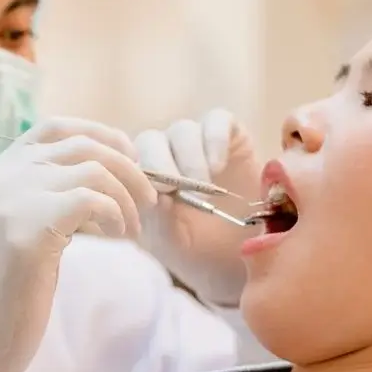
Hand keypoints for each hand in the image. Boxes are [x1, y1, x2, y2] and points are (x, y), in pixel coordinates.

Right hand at [0, 118, 157, 371]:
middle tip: (147, 199)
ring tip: (130, 229)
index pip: (55, 129)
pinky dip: (116, 215)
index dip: (101, 136)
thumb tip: (106, 174)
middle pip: (80, 144)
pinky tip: (118, 238)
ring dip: (125, 196)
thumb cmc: (5, 295)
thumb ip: (46, 196)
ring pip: (92, 169)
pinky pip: (91, 200)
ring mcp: (8, 200)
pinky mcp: (26, 230)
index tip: (129, 161)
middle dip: (126, 167)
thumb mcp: (21, 230)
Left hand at [136, 109, 260, 306]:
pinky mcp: (229, 134)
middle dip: (163, 164)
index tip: (155, 196)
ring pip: (183, 130)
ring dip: (190, 157)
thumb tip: (159, 197)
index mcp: (144, 179)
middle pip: (152, 140)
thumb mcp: (176, 243)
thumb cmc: (201, 250)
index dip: (139, 173)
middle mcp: (167, 155)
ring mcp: (197, 142)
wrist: (243, 251)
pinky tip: (218, 166)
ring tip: (206, 187)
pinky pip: (217, 120)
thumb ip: (161, 222)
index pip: (128, 160)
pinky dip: (215, 139)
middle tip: (178, 188)